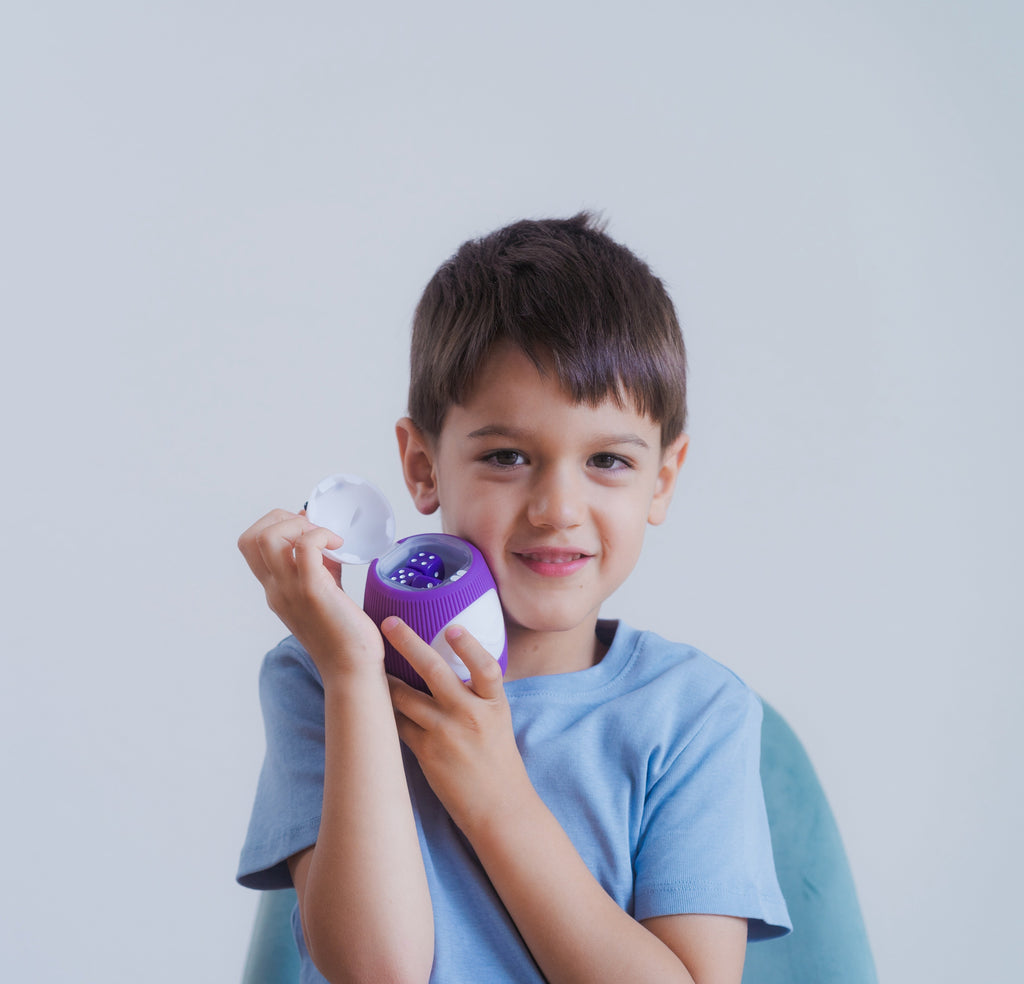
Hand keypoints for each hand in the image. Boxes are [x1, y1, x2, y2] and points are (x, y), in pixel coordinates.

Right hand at [237, 509, 383, 677]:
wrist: (352, 669)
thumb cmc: (345, 631)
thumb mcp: (325, 589)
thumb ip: (321, 563)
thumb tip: (322, 533)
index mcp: (274, 588)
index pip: (249, 545)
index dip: (275, 524)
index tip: (307, 528)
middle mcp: (275, 588)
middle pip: (251, 537)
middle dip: (282, 518)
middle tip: (315, 529)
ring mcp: (289, 590)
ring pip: (269, 538)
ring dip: (299, 525)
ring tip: (327, 537)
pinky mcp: (312, 592)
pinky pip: (305, 548)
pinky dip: (320, 535)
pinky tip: (338, 544)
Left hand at [384, 617, 531, 833]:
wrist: (499, 807)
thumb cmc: (498, 759)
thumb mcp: (498, 718)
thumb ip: (478, 692)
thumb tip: (451, 661)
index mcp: (494, 704)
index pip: (485, 668)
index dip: (469, 646)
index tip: (451, 627)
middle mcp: (471, 715)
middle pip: (435, 672)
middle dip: (409, 644)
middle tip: (389, 623)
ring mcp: (446, 734)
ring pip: (406, 697)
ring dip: (387, 679)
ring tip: (371, 662)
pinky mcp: (427, 752)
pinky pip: (399, 723)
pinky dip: (386, 710)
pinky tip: (372, 700)